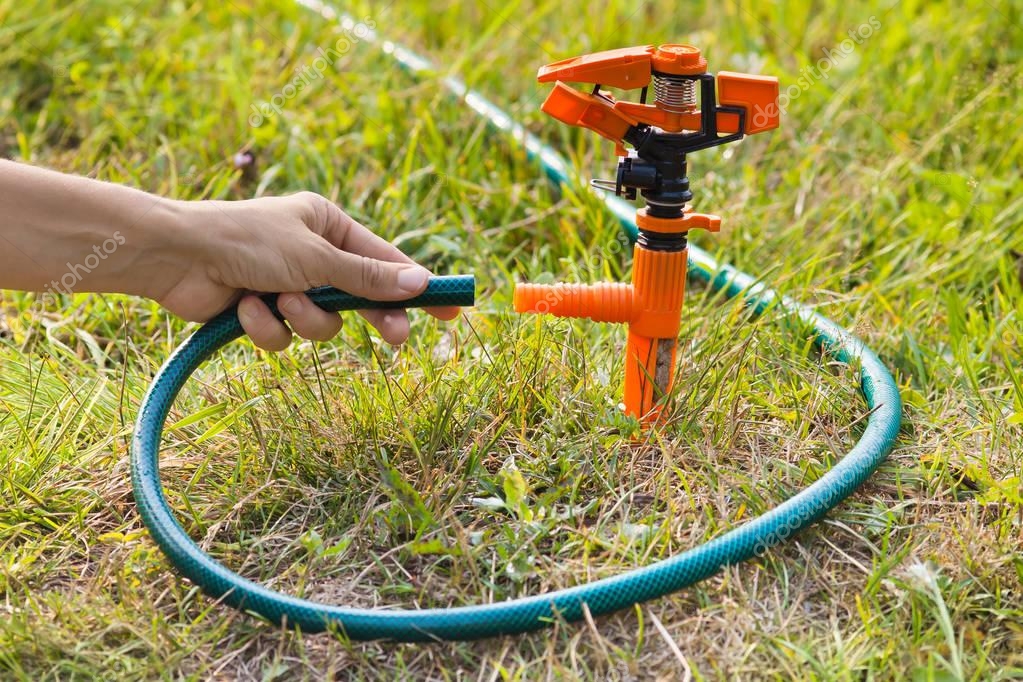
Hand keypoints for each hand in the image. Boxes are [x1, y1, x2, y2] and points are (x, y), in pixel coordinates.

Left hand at [152, 192, 458, 349]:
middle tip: (395, 339)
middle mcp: (311, 253)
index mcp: (328, 225)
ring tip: (278, 302)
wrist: (175, 257)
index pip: (386, 260)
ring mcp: (286, 284)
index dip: (417, 287)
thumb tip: (420, 283)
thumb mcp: (317, 257)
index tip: (449, 309)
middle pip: (360, 297)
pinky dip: (266, 326)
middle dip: (369, 317)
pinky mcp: (261, 312)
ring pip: (321, 323)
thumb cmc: (246, 240)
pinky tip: (244, 308)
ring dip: (302, 319)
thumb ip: (368, 276)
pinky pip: (284, 336)